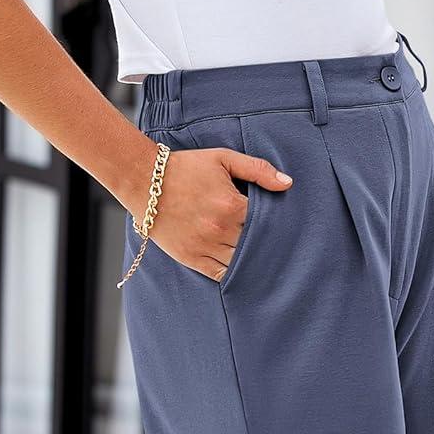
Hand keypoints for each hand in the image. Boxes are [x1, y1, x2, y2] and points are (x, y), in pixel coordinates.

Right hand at [142, 147, 293, 281]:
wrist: (145, 181)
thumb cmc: (186, 168)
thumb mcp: (223, 158)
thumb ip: (257, 169)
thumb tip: (288, 184)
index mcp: (231, 205)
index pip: (266, 222)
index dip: (276, 224)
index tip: (283, 225)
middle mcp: (220, 229)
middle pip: (255, 244)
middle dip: (266, 243)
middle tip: (279, 246)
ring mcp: (205, 246)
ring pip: (240, 261)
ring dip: (252, 260)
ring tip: (262, 257)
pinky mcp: (192, 258)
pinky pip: (221, 274)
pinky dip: (234, 274)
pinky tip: (242, 269)